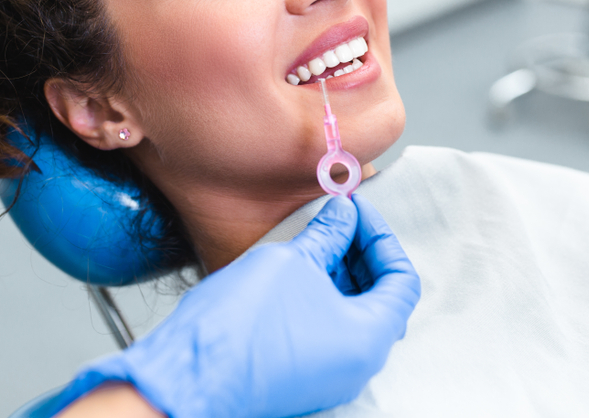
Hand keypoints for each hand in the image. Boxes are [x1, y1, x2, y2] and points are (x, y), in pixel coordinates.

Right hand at [54, 194, 420, 417]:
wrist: (186, 375)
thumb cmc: (239, 327)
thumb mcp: (292, 261)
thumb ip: (327, 235)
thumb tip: (343, 215)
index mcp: (368, 338)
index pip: (402, 280)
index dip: (380, 237)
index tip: (356, 212)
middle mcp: (356, 364)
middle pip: (380, 297)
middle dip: (360, 252)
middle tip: (336, 220)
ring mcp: (328, 375)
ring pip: (351, 314)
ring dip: (338, 271)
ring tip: (312, 238)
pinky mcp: (301, 375)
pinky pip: (326, 330)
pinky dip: (320, 295)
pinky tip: (296, 267)